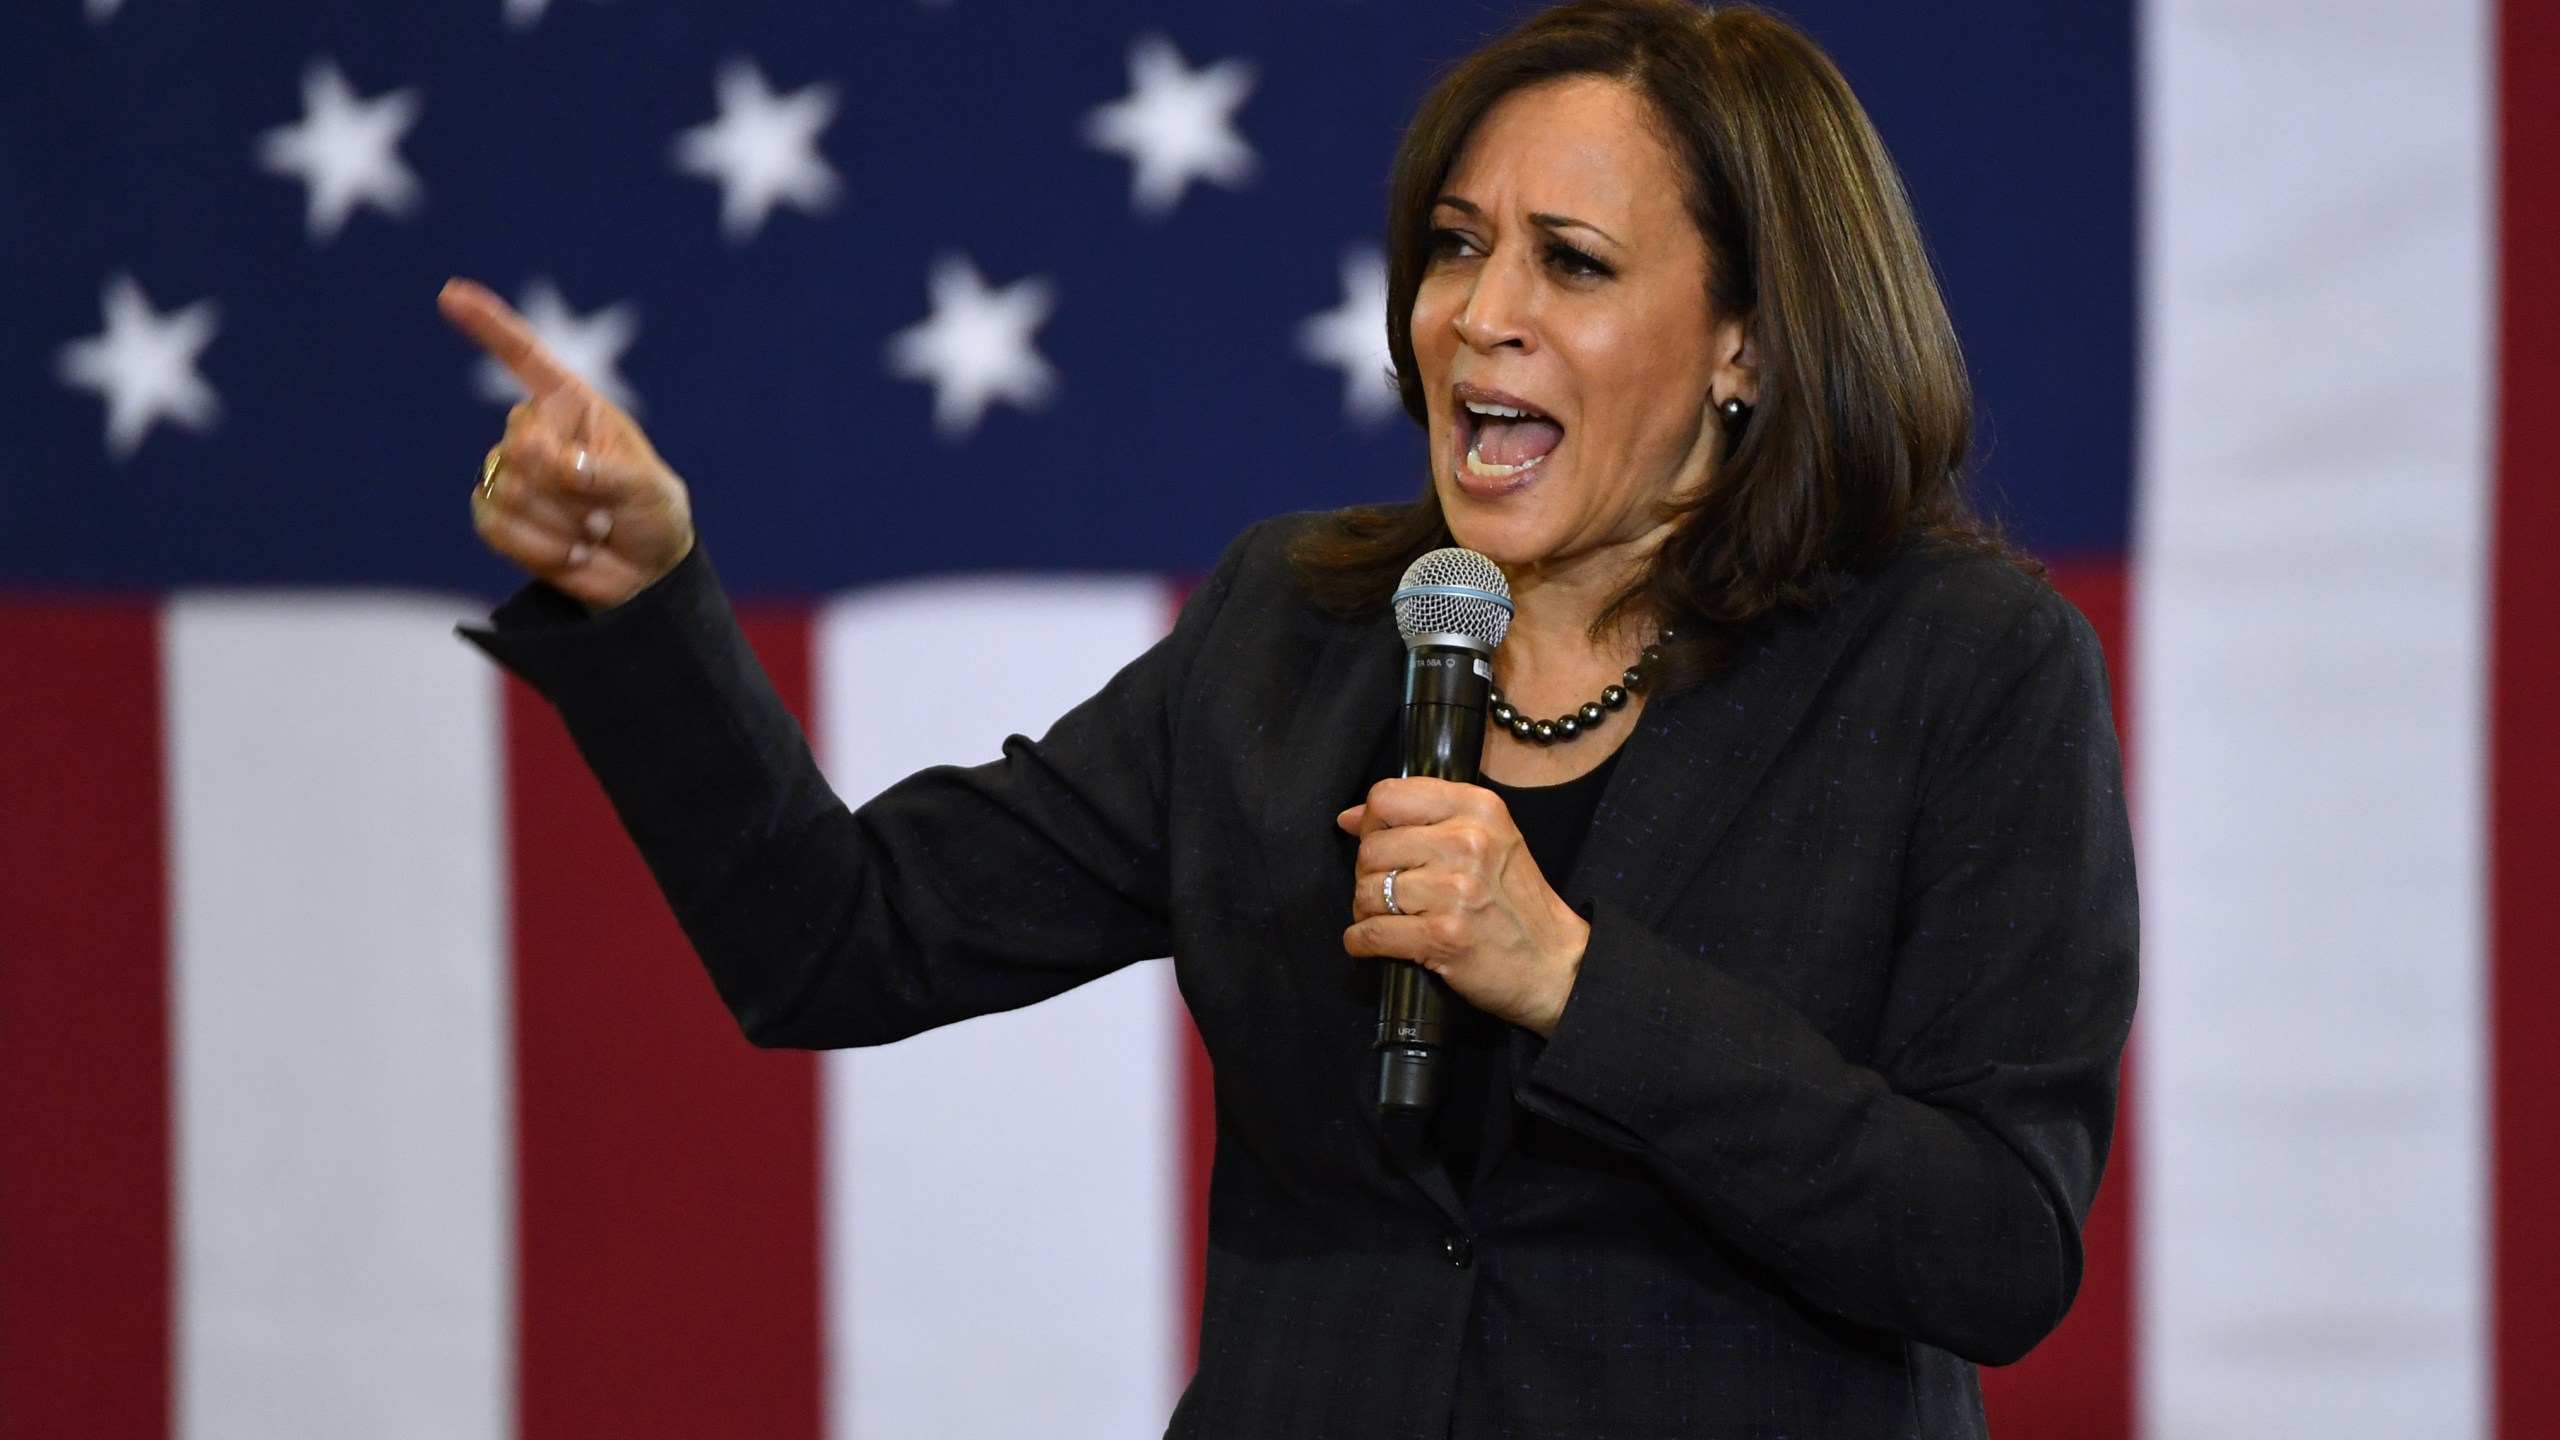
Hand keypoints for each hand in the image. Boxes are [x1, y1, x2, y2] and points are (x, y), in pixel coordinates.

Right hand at [438, 278, 694, 611]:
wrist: (643, 575)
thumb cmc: (653, 516)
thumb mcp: (648, 489)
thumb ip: (602, 473)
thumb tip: (549, 464)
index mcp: (574, 406)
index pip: (526, 358)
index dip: (489, 326)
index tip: (451, 294)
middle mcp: (536, 431)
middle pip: (522, 446)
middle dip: (570, 487)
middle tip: (605, 508)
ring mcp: (510, 472)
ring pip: (511, 490)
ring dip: (562, 522)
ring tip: (590, 529)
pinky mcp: (495, 513)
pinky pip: (497, 526)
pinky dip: (541, 547)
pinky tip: (569, 550)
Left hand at [1337, 777, 1590, 1035]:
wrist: (1555, 964)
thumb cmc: (1517, 903)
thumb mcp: (1488, 840)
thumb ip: (1423, 819)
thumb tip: (1350, 818)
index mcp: (1478, 809)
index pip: (1388, 796)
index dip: (1373, 822)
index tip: (1382, 842)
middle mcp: (1468, 843)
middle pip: (1372, 846)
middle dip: (1369, 873)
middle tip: (1390, 891)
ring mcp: (1456, 891)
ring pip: (1368, 890)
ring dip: (1367, 910)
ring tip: (1391, 918)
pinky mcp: (1443, 936)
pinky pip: (1371, 933)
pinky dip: (1362, 942)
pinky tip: (1374, 944)